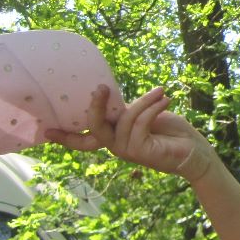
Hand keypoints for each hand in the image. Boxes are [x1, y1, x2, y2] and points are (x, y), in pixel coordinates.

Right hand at [47, 86, 217, 181]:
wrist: (195, 151)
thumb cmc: (171, 131)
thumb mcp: (143, 116)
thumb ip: (125, 110)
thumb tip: (108, 95)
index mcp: (113, 137)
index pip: (84, 140)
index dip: (65, 136)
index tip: (45, 130)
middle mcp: (115, 147)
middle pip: (93, 128)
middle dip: (95, 107)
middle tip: (100, 87)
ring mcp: (126, 151)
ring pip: (123, 120)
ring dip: (144, 102)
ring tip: (162, 93)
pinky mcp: (140, 152)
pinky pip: (139, 123)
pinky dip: (152, 108)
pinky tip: (166, 99)